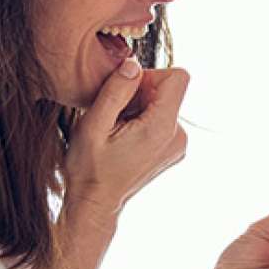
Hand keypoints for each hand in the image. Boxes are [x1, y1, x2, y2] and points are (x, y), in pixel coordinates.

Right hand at [62, 57, 188, 217]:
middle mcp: (178, 136)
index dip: (150, 75)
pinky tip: (125, 138)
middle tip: (115, 115)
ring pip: (164, 104)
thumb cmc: (89, 169)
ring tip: (118, 130)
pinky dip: (144, 121)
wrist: (96, 204)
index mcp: (162, 128)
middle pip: (170, 90)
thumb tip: (134, 65)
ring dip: (141, 108)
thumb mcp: (93, 125)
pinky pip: (162, 120)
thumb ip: (116, 91)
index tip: (125, 93)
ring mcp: (178, 146)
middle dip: (142, 93)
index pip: (178, 77)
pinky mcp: (173, 150)